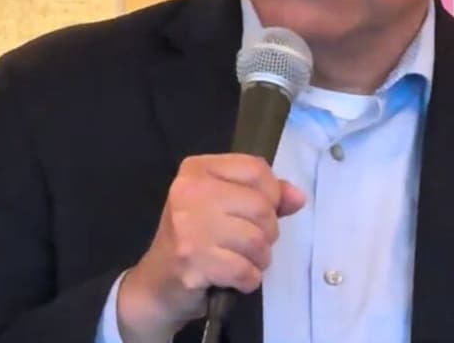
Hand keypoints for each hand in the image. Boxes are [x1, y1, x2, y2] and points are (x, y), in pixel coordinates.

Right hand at [117, 154, 305, 341]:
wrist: (156, 285)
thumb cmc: (195, 239)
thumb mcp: (224, 206)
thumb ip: (264, 196)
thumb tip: (298, 197)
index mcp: (197, 170)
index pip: (257, 169)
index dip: (272, 193)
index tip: (260, 212)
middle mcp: (190, 192)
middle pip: (262, 207)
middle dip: (267, 232)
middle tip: (249, 243)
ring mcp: (189, 228)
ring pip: (258, 241)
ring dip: (259, 259)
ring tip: (240, 260)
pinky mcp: (193, 262)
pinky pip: (245, 270)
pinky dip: (248, 280)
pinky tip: (234, 278)